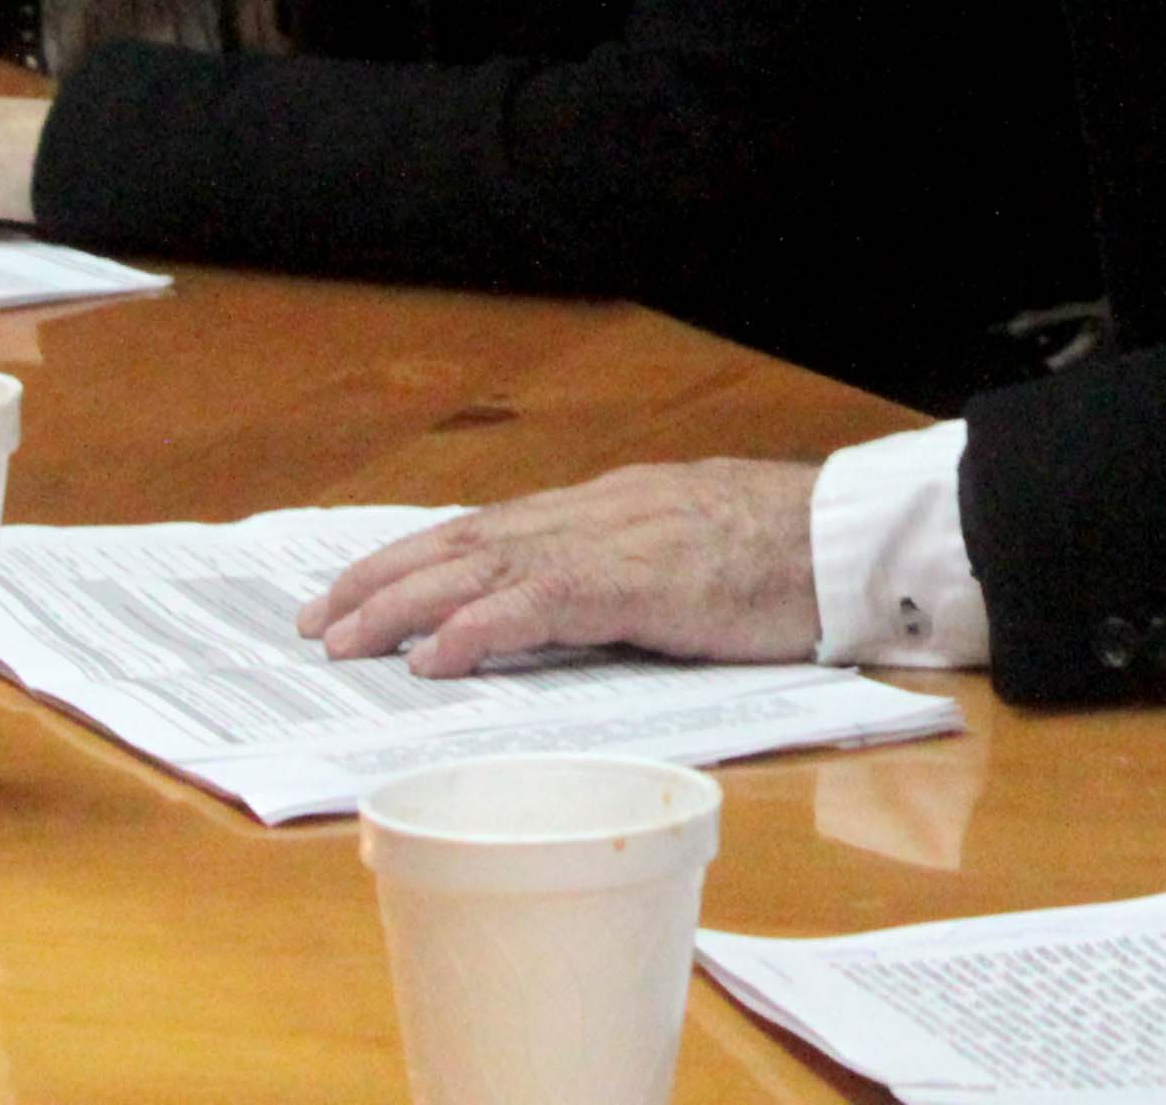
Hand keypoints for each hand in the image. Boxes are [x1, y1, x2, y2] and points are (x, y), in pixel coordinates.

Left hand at [300, 459, 821, 674]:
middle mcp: (594, 515)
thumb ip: (627, 572)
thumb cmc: (786, 556)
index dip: (415, 558)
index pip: (487, 529)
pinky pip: (542, 603)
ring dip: (404, 603)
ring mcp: (614, 543)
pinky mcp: (640, 583)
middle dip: (383, 579)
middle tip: (317, 621)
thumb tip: (570, 609)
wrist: (848, 539)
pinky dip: (480, 626)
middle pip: (464, 541)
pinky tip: (434, 655)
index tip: (356, 590)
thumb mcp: (688, 554)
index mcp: (605, 510)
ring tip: (345, 639)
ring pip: (483, 565)